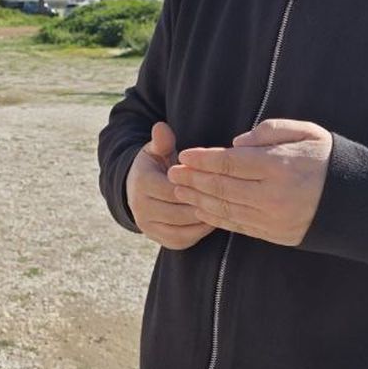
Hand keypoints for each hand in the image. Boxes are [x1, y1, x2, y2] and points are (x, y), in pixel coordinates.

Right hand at [125, 122, 213, 250]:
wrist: (138, 192)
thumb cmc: (156, 166)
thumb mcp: (156, 150)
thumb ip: (162, 141)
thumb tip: (161, 126)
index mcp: (142, 184)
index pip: (175, 188)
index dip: (197, 184)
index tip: (217, 177)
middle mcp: (141, 209)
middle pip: (181, 210)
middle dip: (204, 202)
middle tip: (229, 195)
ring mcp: (150, 228)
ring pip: (184, 227)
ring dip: (205, 217)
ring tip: (225, 206)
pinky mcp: (161, 241)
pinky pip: (185, 239)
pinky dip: (201, 230)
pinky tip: (215, 217)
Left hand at [166, 119, 332, 246]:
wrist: (357, 202)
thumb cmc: (327, 159)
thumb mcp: (306, 132)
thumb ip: (269, 131)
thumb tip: (234, 144)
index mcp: (280, 167)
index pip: (230, 163)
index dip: (203, 159)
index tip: (184, 154)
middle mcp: (273, 196)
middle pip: (221, 188)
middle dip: (193, 180)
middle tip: (171, 172)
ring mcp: (273, 219)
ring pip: (225, 209)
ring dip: (197, 199)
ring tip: (179, 190)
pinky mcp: (274, 235)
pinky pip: (237, 226)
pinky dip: (215, 217)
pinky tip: (200, 208)